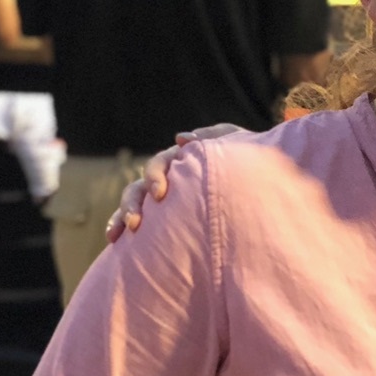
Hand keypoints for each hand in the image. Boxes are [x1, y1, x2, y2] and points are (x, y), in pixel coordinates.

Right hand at [102, 124, 242, 241]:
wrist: (262, 187)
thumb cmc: (251, 163)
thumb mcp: (239, 144)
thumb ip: (216, 136)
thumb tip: (181, 138)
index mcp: (183, 160)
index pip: (161, 163)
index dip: (156, 175)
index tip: (160, 194)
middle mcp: (168, 178)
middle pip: (141, 185)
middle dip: (134, 202)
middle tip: (137, 222)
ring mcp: (161, 199)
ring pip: (133, 201)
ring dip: (124, 214)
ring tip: (124, 232)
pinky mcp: (159, 217)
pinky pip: (134, 220)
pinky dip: (119, 225)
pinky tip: (113, 239)